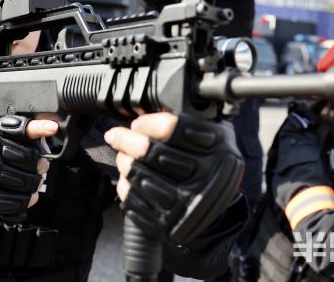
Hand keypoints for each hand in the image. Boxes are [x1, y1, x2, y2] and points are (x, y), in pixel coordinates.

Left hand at [105, 113, 243, 243]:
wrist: (215, 204)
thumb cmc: (208, 159)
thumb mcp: (209, 131)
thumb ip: (181, 117)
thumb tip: (139, 108)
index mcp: (218, 149)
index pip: (172, 127)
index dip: (147, 123)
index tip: (137, 123)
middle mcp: (207, 179)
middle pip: (152, 152)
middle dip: (125, 140)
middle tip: (115, 134)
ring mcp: (188, 206)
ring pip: (140, 176)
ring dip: (123, 162)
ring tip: (122, 155)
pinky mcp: (169, 225)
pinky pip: (134, 202)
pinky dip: (124, 186)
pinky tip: (126, 178)